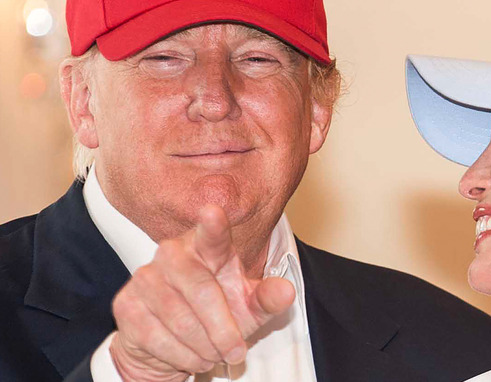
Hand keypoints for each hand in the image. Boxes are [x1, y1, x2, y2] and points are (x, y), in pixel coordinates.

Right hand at [109, 205, 295, 381]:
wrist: (171, 344)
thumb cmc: (217, 315)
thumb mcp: (248, 309)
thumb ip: (267, 299)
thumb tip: (286, 292)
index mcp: (206, 248)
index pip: (212, 235)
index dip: (212, 225)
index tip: (213, 212)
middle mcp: (172, 254)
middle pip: (202, 291)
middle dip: (223, 329)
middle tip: (236, 352)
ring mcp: (145, 278)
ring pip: (181, 320)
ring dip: (204, 347)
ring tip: (213, 353)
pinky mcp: (126, 305)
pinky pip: (159, 338)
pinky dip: (182, 356)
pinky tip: (190, 355)